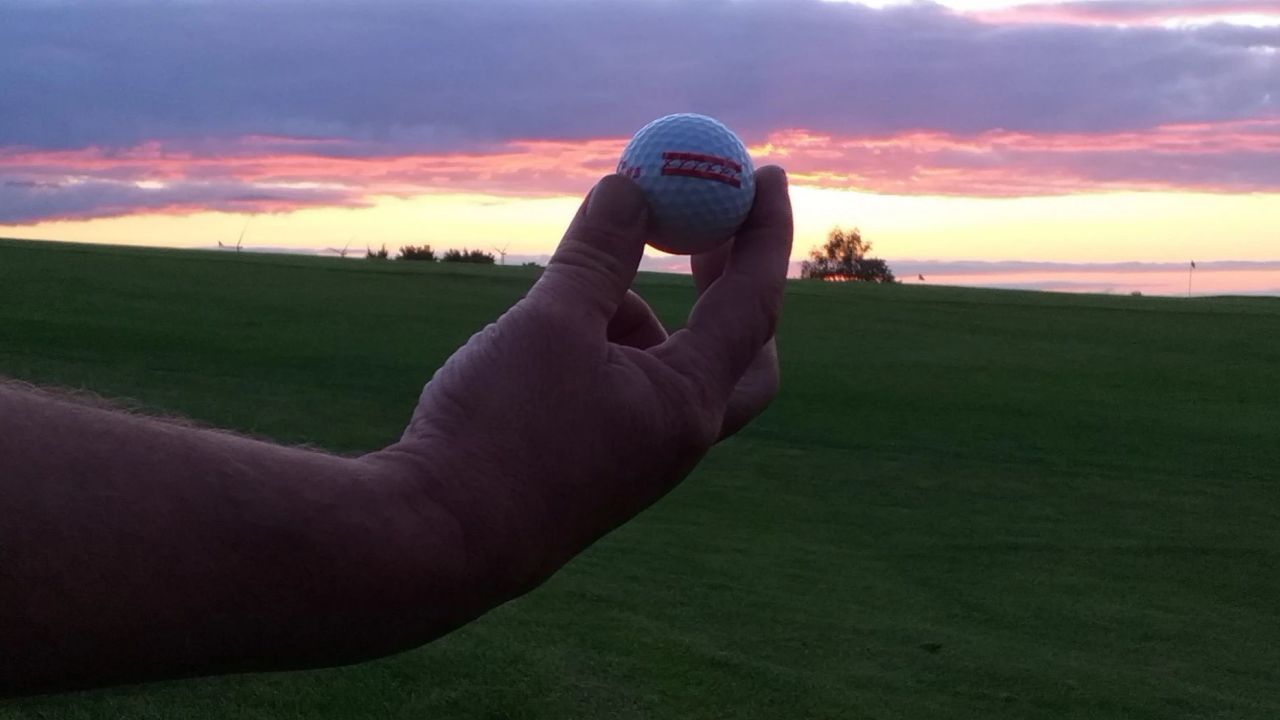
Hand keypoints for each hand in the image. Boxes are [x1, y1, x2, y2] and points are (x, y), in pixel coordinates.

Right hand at [385, 167, 792, 594]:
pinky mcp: (598, 467)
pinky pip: (623, 392)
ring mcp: (638, 457)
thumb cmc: (500, 432)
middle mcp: (677, 437)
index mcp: (686, 404)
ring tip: (582, 286)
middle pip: (742, 355)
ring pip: (669, 370)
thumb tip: (631, 187)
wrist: (437, 542)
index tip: (764, 171)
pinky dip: (606, 348)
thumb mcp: (551, 323)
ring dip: (646, 314)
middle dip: (731, 288)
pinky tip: (548, 334)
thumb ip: (598, 253)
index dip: (764, 231)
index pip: (753, 303)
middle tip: (703, 231)